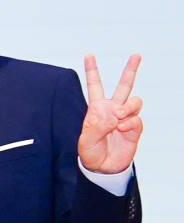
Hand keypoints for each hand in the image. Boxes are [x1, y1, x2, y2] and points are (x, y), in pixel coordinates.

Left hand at [79, 53, 143, 173]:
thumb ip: (98, 127)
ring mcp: (125, 118)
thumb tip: (115, 116)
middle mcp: (112, 109)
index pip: (94, 86)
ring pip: (135, 101)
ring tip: (119, 116)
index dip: (92, 71)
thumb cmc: (90, 152)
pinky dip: (129, 123)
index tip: (88, 55)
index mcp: (96, 108)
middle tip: (136, 55)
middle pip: (124, 86)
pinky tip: (121, 129)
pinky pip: (136, 119)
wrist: (102, 167)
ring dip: (129, 106)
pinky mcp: (134, 128)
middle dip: (130, 70)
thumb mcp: (86, 140)